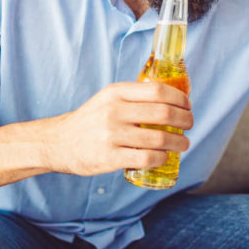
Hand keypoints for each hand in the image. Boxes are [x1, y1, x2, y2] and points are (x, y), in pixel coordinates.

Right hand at [41, 82, 192, 175]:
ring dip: (180, 142)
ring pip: (160, 138)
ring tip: (184, 144)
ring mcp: (111, 134)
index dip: (180, 98)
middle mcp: (114, 111)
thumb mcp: (108, 98)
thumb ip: (133, 96)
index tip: (188, 105)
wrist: (58, 143)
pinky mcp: (110, 157)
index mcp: (116, 92)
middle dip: (185, 120)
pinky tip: (165, 157)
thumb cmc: (91, 120)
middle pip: (164, 113)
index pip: (158, 90)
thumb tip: (171, 97)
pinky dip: (162, 158)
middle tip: (189, 125)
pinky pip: (147, 158)